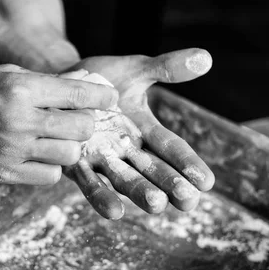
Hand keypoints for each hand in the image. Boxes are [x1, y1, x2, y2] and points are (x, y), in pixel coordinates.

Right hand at [0, 64, 117, 184]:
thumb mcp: (5, 74)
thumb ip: (44, 83)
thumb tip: (84, 88)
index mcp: (22, 89)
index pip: (80, 95)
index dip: (102, 97)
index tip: (109, 99)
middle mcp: (20, 120)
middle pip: (82, 128)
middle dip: (85, 123)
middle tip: (77, 119)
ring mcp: (12, 150)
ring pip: (70, 156)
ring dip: (69, 146)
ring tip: (56, 138)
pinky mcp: (3, 173)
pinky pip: (49, 176)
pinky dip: (51, 166)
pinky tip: (39, 154)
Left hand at [62, 49, 214, 218]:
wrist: (61, 83)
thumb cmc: (102, 78)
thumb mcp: (137, 69)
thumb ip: (167, 68)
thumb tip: (206, 57)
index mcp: (145, 129)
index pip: (172, 148)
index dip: (189, 164)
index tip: (207, 181)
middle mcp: (127, 149)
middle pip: (153, 170)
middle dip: (170, 185)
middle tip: (188, 201)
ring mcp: (102, 158)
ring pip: (125, 179)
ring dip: (140, 192)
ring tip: (156, 204)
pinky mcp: (76, 163)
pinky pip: (89, 182)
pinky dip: (101, 196)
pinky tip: (115, 212)